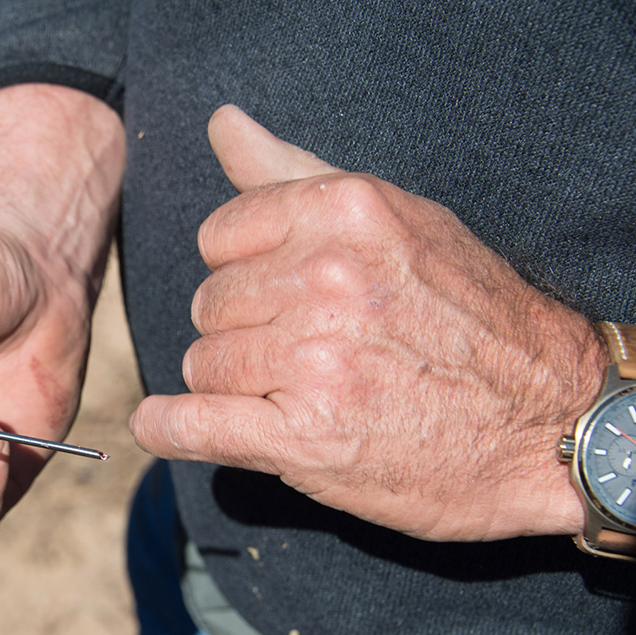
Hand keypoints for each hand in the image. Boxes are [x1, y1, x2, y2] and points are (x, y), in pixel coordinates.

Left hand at [131, 105, 606, 540]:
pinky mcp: (306, 438)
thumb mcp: (397, 218)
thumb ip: (295, 172)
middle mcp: (326, 280)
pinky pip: (192, 425)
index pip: (220, 237)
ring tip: (295, 390)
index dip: (244, 271)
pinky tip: (163, 426)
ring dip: (232, 383)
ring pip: (203, 364)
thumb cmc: (469, 313)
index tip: (281, 294)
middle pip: (210, 303)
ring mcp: (315, 362)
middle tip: (301, 349)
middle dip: (242, 329)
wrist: (543, 418)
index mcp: (344, 212)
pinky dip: (168, 429)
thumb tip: (223, 125)